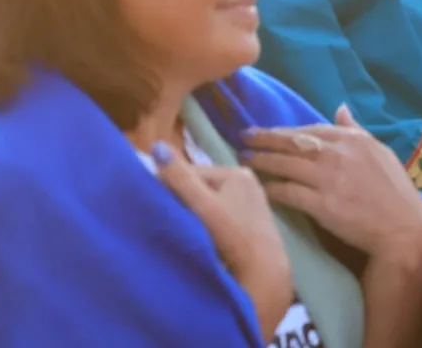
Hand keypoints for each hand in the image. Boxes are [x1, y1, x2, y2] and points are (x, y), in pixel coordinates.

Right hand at [155, 147, 291, 340]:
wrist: (265, 276)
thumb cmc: (233, 238)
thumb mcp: (202, 206)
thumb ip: (179, 178)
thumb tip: (156, 145)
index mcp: (236, 172)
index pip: (191, 173)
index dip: (171, 189)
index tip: (159, 206)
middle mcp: (247, 182)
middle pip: (201, 188)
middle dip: (185, 202)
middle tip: (173, 221)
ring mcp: (252, 202)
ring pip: (210, 203)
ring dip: (195, 215)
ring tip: (188, 232)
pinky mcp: (252, 222)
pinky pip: (221, 216)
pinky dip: (210, 224)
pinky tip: (205, 239)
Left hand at [242, 104, 421, 262]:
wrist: (405, 230)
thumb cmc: (395, 192)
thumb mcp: (380, 152)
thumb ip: (355, 130)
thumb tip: (340, 108)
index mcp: (352, 140)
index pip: (308, 130)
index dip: (283, 130)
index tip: (265, 131)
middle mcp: (337, 154)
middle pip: (290, 142)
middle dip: (263, 138)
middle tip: (242, 137)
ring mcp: (329, 179)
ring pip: (284, 164)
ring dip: (261, 160)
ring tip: (243, 158)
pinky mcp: (323, 205)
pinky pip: (288, 192)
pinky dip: (271, 189)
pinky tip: (260, 188)